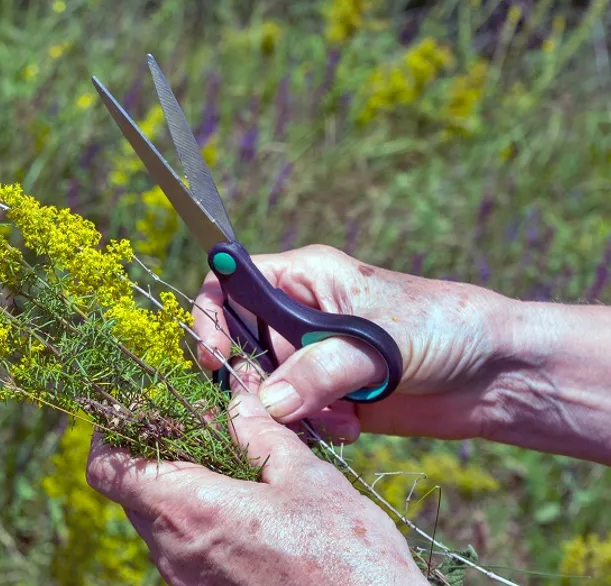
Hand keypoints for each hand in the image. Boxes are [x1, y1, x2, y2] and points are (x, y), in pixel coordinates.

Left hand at [86, 371, 427, 585]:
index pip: (107, 470)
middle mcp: (174, 551)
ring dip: (180, 488)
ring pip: (158, 522)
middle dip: (155, 454)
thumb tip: (236, 402)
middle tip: (200, 429)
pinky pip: (183, 550)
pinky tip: (246, 507)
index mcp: (189, 510)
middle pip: (132, 493)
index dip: (110, 435)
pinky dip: (199, 520)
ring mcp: (186, 581)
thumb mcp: (306, 478)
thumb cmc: (345, 554)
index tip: (136, 412)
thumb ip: (260, 434)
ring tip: (232, 467)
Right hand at [192, 244, 516, 442]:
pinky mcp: (327, 397)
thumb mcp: (376, 342)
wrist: (497, 374)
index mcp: (301, 277)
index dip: (209, 318)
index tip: (214, 357)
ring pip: (262, 389)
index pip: (229, 285)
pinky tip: (349, 429)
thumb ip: (318, 371)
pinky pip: (291, 417)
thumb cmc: (443, 328)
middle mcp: (297, 315)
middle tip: (276, 406)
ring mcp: (310, 358)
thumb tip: (267, 403)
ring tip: (331, 419)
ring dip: (286, 411)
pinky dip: (310, 429)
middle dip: (251, 381)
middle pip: (236, 345)